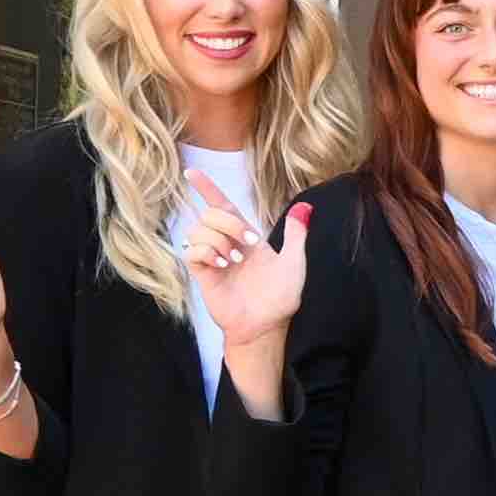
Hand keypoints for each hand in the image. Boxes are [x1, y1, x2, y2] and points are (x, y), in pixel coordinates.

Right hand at [181, 188, 312, 353]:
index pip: (223, 205)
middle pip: (210, 213)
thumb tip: (305, 207)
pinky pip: (191, 250)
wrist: (266, 324)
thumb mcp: (294, 262)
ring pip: (198, 228)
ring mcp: (212, 257)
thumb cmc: (280, 298)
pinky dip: (205, 252)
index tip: (192, 172)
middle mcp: (226, 243)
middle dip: (229, 223)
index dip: (207, 188)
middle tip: (248, 245)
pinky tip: (221, 264)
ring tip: (234, 261)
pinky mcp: (202, 273)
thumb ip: (296, 234)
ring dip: (219, 240)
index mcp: (245, 236)